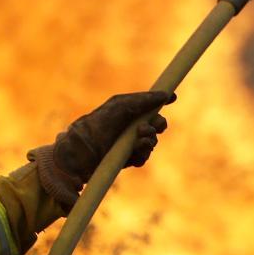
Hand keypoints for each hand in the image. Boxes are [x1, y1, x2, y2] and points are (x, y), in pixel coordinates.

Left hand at [54, 90, 173, 178]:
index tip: (172, 98)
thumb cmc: (96, 125)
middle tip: (146, 129)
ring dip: (149, 142)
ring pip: (151, 142)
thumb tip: (165, 94)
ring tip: (138, 142)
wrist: (80, 152)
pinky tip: (135, 154)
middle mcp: (128, 127)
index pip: (149, 105)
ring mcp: (127, 144)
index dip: (161, 102)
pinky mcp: (125, 160)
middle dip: (157, 126)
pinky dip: (142, 155)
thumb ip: (142, 100)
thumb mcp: (120, 106)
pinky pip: (143, 157)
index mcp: (126, 111)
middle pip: (155, 125)